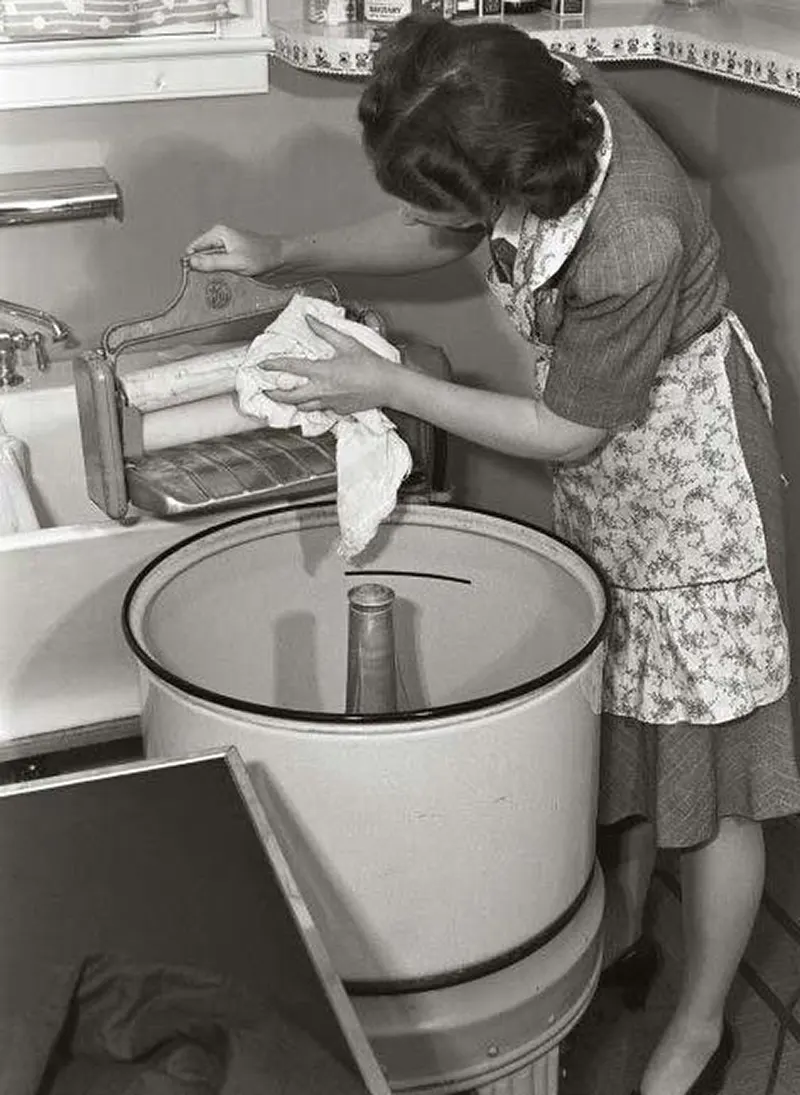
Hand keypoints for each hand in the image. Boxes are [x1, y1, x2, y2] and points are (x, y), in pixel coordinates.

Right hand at [185, 224, 282, 275]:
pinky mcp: (231, 255)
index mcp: (218, 233)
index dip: (190, 261)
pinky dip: (220, 272)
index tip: (189, 275)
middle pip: (201, 254)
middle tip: (205, 281)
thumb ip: (212, 262)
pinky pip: (219, 264)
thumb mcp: (234, 262)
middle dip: (201, 267)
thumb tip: (192, 262)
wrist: (279, 256)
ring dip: (212, 271)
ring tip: (216, 280)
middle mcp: (220, 237)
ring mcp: (226, 246)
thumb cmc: (261, 256)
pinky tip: (224, 279)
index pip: (194, 247)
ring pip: (210, 261)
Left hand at [262, 315, 399, 415]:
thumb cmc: (371, 364)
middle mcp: (322, 390)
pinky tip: (314, 399)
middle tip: (265, 391)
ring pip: (303, 407)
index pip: (290, 367)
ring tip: (287, 397)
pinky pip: (320, 409)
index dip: (273, 365)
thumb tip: (310, 319)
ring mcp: (329, 403)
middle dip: (274, 395)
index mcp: (322, 371)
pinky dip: (314, 404)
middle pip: (289, 397)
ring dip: (292, 402)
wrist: (388, 386)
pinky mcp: (338, 411)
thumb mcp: (347, 342)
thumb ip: (325, 331)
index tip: (263, 365)